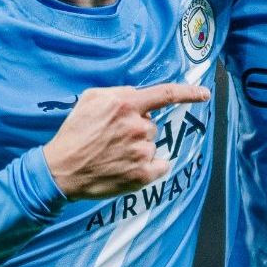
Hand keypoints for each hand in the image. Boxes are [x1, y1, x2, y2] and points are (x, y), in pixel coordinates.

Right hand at [42, 84, 210, 199]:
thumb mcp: (91, 99)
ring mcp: (142, 152)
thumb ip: (119, 92)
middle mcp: (138, 127)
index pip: (166, 94)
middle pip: (151, 125)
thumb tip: (138, 95)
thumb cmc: (74, 132)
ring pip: (151, 146)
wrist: (62, 169)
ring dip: (138, 149)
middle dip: (137, 130)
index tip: (205, 94)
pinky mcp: (142, 174)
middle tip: (112, 139)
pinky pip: (160, 165)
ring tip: (113, 155)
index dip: (189, 92)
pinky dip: (150, 167)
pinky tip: (128, 167)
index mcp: (126, 104)